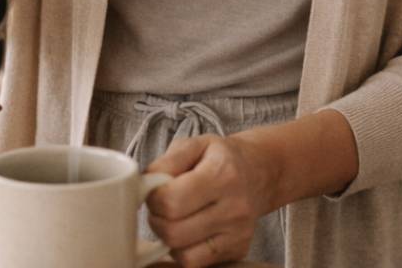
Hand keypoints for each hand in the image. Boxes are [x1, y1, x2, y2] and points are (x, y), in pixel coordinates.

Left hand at [142, 132, 279, 266]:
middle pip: (174, 232)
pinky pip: (195, 264)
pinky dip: (183, 251)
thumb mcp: (194, 144)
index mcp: (222, 173)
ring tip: (174, 218)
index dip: (153, 198)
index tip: (154, 190)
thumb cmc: (221, 157)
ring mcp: (238, 233)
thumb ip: (166, 162)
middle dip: (157, 219)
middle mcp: (234, 207)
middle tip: (161, 206)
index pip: (172, 201)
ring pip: (182, 254)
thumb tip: (143, 186)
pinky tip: (186, 232)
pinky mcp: (238, 251)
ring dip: (168, 238)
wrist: (258, 171)